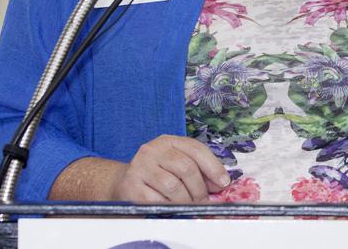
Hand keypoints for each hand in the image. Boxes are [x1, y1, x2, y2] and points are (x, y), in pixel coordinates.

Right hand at [110, 135, 229, 202]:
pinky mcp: (132, 186)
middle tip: (203, 200)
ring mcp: (140, 167)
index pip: (195, 149)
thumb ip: (199, 170)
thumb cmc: (157, 173)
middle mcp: (152, 150)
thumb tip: (221, 183)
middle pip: (186, 167)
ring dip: (186, 200)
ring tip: (189, 205)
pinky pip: (158, 200)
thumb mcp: (177, 164)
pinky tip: (171, 207)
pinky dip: (169, 207)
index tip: (223, 183)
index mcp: (168, 141)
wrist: (125, 182)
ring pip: (173, 186)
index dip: (213, 166)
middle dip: (200, 188)